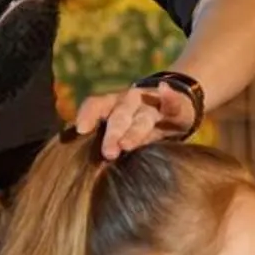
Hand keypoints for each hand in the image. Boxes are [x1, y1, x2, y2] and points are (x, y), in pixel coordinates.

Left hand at [72, 79, 196, 159]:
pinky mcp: (175, 108)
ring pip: (142, 118)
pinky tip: (165, 89)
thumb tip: (80, 164)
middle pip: (119, 117)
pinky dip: (169, 96)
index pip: (96, 105)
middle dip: (113, 135)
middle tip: (107, 153)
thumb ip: (104, 140)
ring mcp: (152, 104)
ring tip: (127, 144)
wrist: (175, 103)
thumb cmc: (137, 122)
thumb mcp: (120, 128)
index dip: (88, 114)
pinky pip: (172, 103)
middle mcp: (130, 100)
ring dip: (134, 131)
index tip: (80, 129)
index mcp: (113, 104)